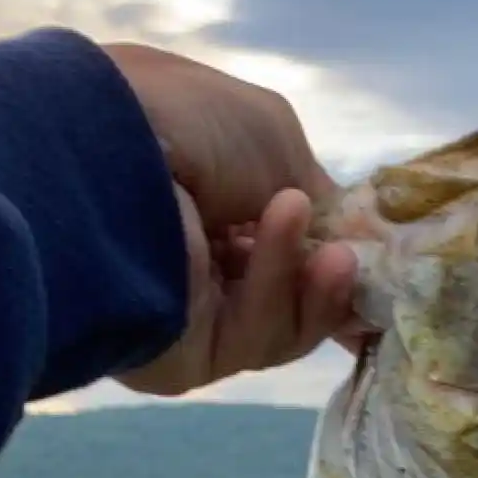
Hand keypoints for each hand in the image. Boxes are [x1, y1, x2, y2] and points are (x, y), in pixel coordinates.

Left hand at [101, 42, 359, 394]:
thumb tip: (346, 245)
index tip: (375, 247)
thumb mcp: (274, 136)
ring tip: (335, 256)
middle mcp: (189, 249)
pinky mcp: (185, 354)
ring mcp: (186, 307)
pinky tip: (287, 234)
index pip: (275, 230)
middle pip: (286, 286)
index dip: (329, 240)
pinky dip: (281, 290)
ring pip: (281, 319)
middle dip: (328, 272)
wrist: (103, 158)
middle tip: (357, 257)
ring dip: (314, 284)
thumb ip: (320, 196)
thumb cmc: (184, 123)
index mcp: (198, 188)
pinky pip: (256, 335)